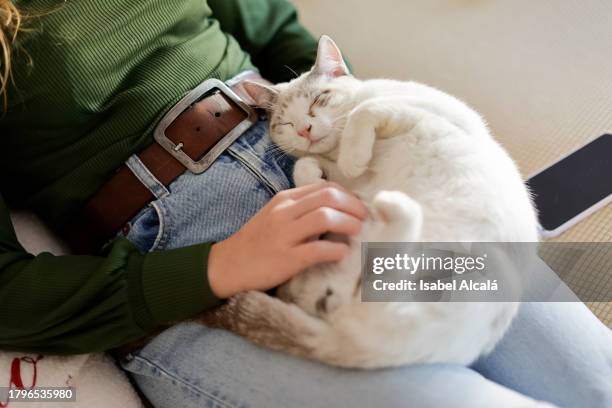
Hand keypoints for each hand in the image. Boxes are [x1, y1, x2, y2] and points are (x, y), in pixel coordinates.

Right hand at [208, 182, 366, 297]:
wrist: (226, 266)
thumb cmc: (256, 242)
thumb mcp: (275, 217)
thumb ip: (301, 210)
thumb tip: (335, 210)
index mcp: (285, 200)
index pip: (324, 187)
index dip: (348, 195)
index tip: (359, 207)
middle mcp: (285, 212)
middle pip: (329, 197)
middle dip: (354, 206)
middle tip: (365, 218)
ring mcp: (284, 235)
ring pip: (325, 218)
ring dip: (348, 223)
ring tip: (358, 232)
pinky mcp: (285, 259)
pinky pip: (317, 249)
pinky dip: (336, 250)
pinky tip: (343, 253)